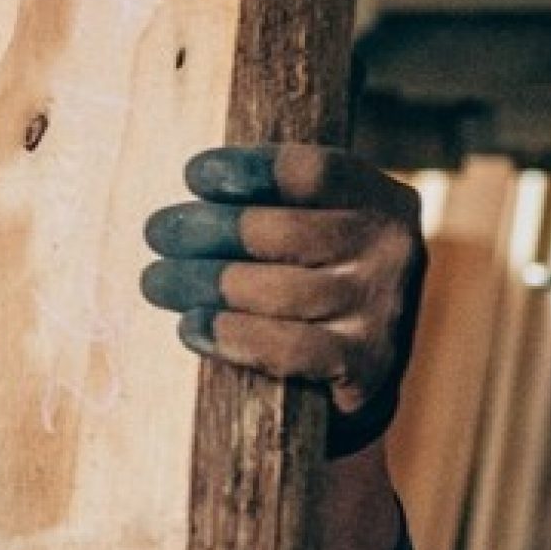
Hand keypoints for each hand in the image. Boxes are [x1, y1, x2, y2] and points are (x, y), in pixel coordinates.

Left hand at [138, 145, 424, 456]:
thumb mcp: (315, 232)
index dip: (249, 170)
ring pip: (276, 290)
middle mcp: (393, 251)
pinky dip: (230, 335)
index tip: (194, 175)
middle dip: (207, 229)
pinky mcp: (365, 366)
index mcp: (383, 201)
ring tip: (157, 281)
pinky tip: (191, 326)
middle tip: (158, 232)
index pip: (316, 172)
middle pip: (283, 231)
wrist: (363, 379)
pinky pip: (285, 347)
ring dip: (201, 283)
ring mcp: (383, 311)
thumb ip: (275, 204)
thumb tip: (193, 194)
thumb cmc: (315, 285)